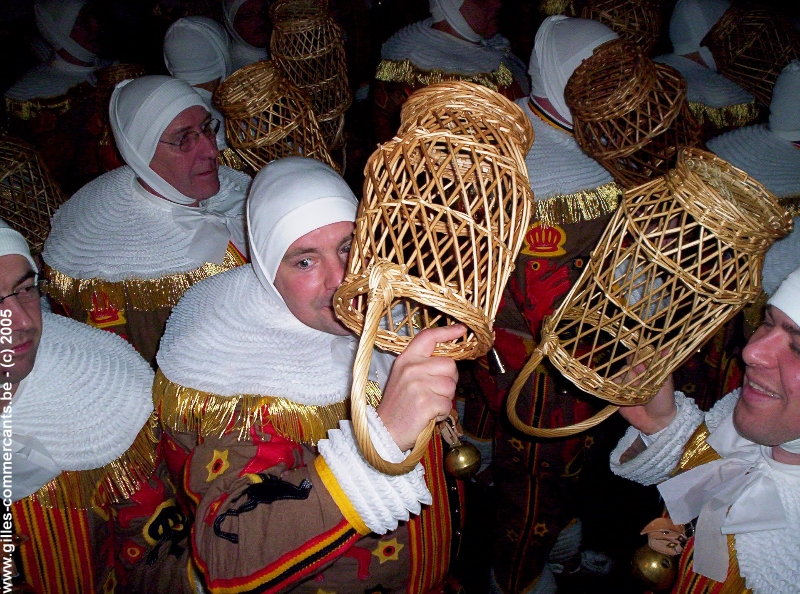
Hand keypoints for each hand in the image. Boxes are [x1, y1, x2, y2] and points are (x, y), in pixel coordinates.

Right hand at [377, 324, 465, 450]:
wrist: (384, 431)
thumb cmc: (398, 405)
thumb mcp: (404, 377)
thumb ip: (422, 365)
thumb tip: (449, 360)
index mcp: (406, 359)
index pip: (428, 337)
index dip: (447, 332)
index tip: (461, 329)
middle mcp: (411, 368)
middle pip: (449, 364)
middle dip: (449, 380)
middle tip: (434, 393)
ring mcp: (418, 384)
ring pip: (451, 386)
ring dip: (445, 399)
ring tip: (428, 405)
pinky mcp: (425, 402)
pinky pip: (447, 404)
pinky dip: (442, 413)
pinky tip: (428, 415)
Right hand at [617, 358, 677, 435]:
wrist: (656, 422)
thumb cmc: (664, 400)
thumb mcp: (665, 382)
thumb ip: (662, 365)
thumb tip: (666, 348)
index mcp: (646, 369)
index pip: (637, 356)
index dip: (638, 358)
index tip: (642, 364)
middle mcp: (634, 374)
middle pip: (626, 365)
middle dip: (632, 373)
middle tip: (640, 383)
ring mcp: (624, 384)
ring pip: (619, 375)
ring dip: (626, 383)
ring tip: (636, 395)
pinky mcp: (616, 394)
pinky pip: (610, 386)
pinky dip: (615, 389)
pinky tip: (623, 395)